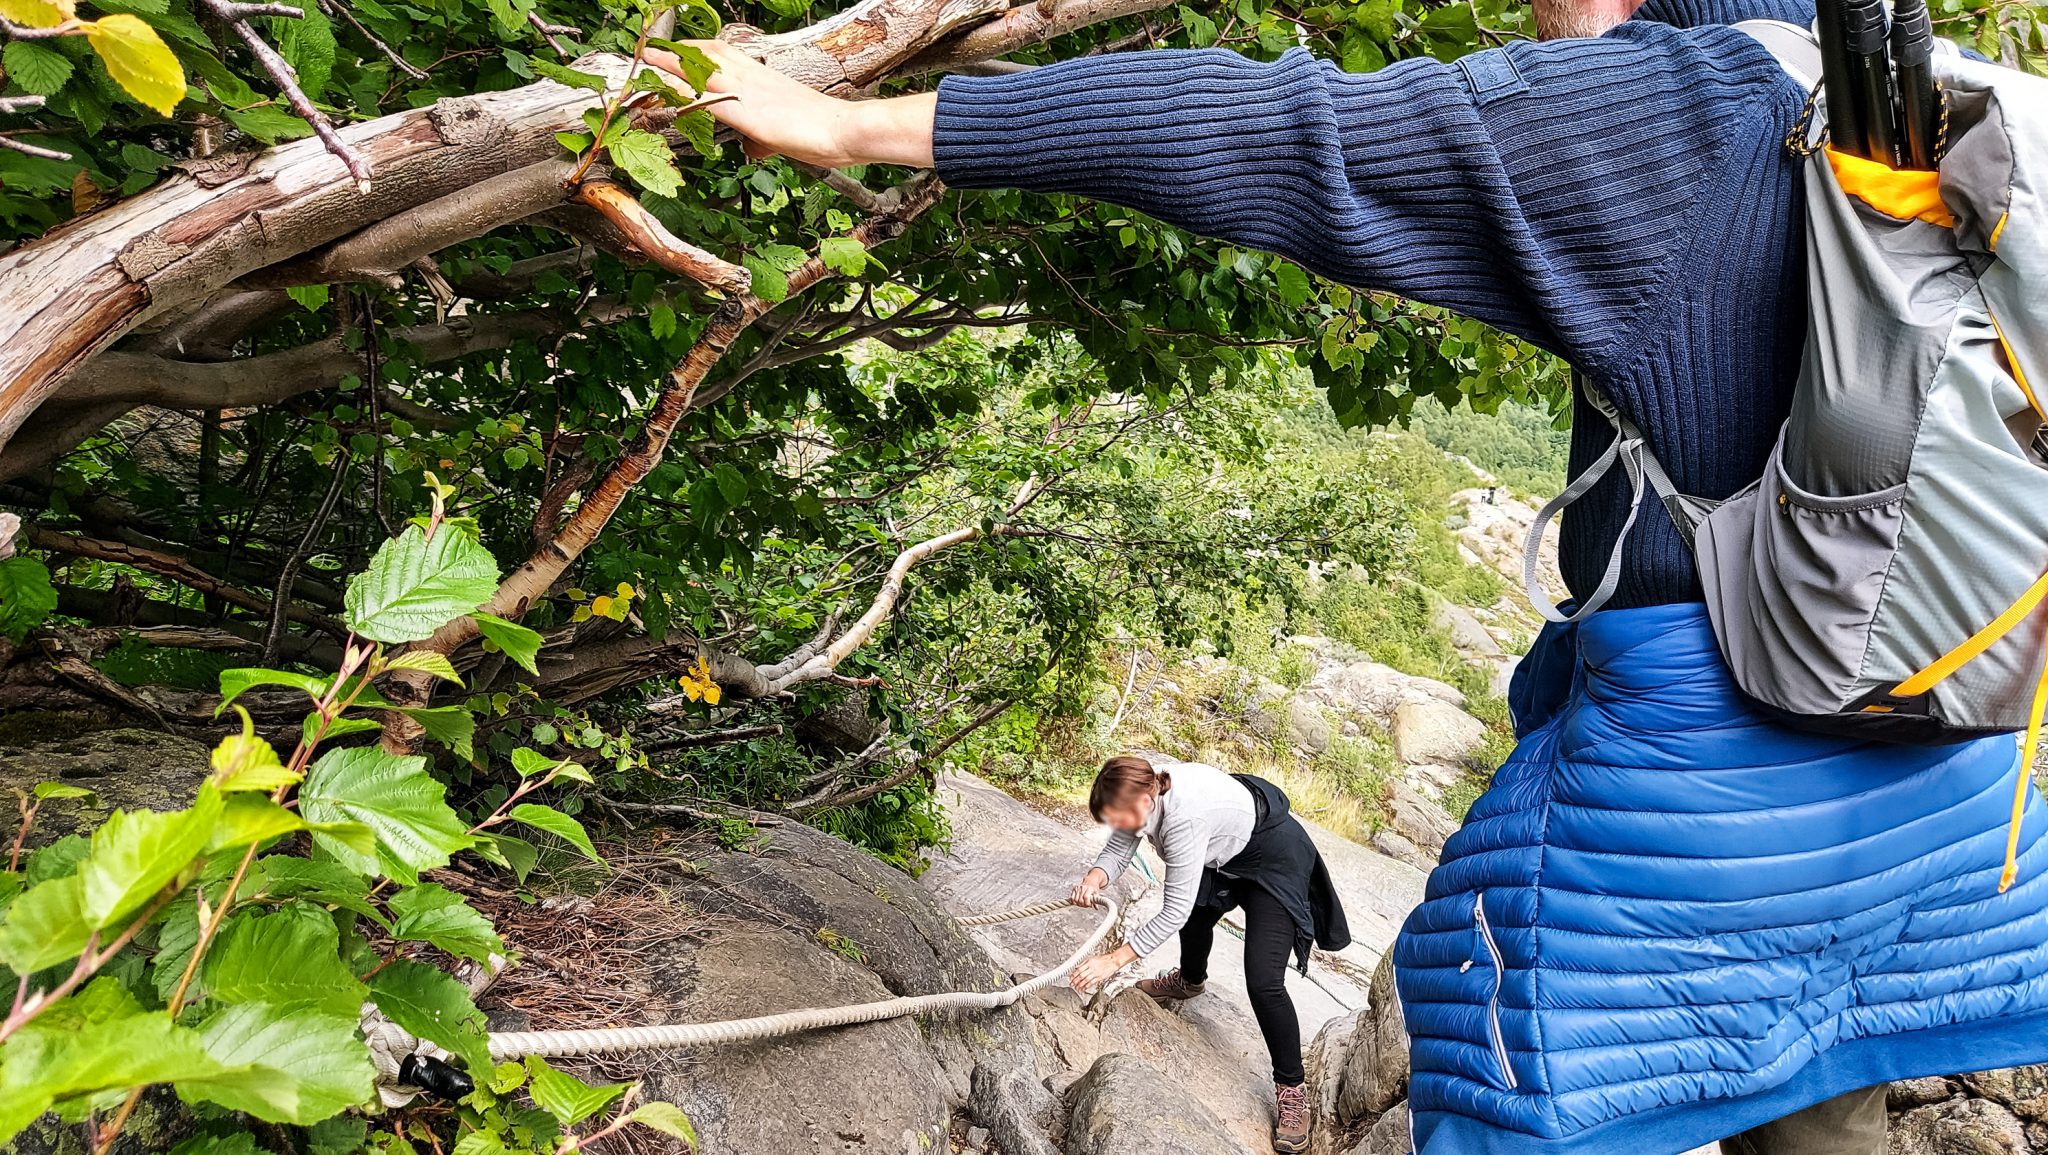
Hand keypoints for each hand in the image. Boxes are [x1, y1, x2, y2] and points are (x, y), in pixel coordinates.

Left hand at [644, 40, 936, 169]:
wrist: (847, 130)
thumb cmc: (825, 132)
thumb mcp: (787, 132)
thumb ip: (764, 134)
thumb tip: (754, 144)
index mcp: (764, 79)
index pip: (723, 55)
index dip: (696, 51)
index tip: (673, 50)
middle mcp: (754, 80)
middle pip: (708, 55)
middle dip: (676, 51)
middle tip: (649, 49)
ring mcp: (752, 95)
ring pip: (704, 71)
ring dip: (673, 65)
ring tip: (647, 60)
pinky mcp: (752, 116)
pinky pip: (712, 100)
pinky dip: (687, 93)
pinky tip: (668, 90)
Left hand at [1066, 945, 1136, 993]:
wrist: (1113, 961)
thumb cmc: (1103, 959)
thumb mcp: (1092, 958)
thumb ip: (1083, 963)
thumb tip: (1076, 967)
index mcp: (1089, 962)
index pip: (1079, 969)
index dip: (1073, 974)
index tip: (1070, 977)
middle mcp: (1092, 968)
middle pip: (1081, 975)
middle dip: (1075, 981)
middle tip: (1071, 984)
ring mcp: (1096, 973)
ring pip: (1085, 980)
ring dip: (1079, 985)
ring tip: (1076, 988)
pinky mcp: (1099, 978)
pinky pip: (1091, 983)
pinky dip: (1086, 986)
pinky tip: (1083, 989)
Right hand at [1069, 867, 1108, 907]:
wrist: (1090, 881)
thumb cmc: (1094, 888)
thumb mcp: (1097, 893)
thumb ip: (1096, 900)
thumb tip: (1096, 908)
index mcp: (1089, 888)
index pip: (1086, 897)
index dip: (1087, 903)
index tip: (1090, 905)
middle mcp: (1083, 887)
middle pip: (1080, 900)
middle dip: (1083, 905)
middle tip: (1086, 905)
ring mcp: (1078, 887)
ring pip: (1075, 900)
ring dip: (1079, 904)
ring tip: (1083, 903)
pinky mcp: (1074, 888)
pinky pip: (1072, 898)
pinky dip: (1074, 902)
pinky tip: (1078, 902)